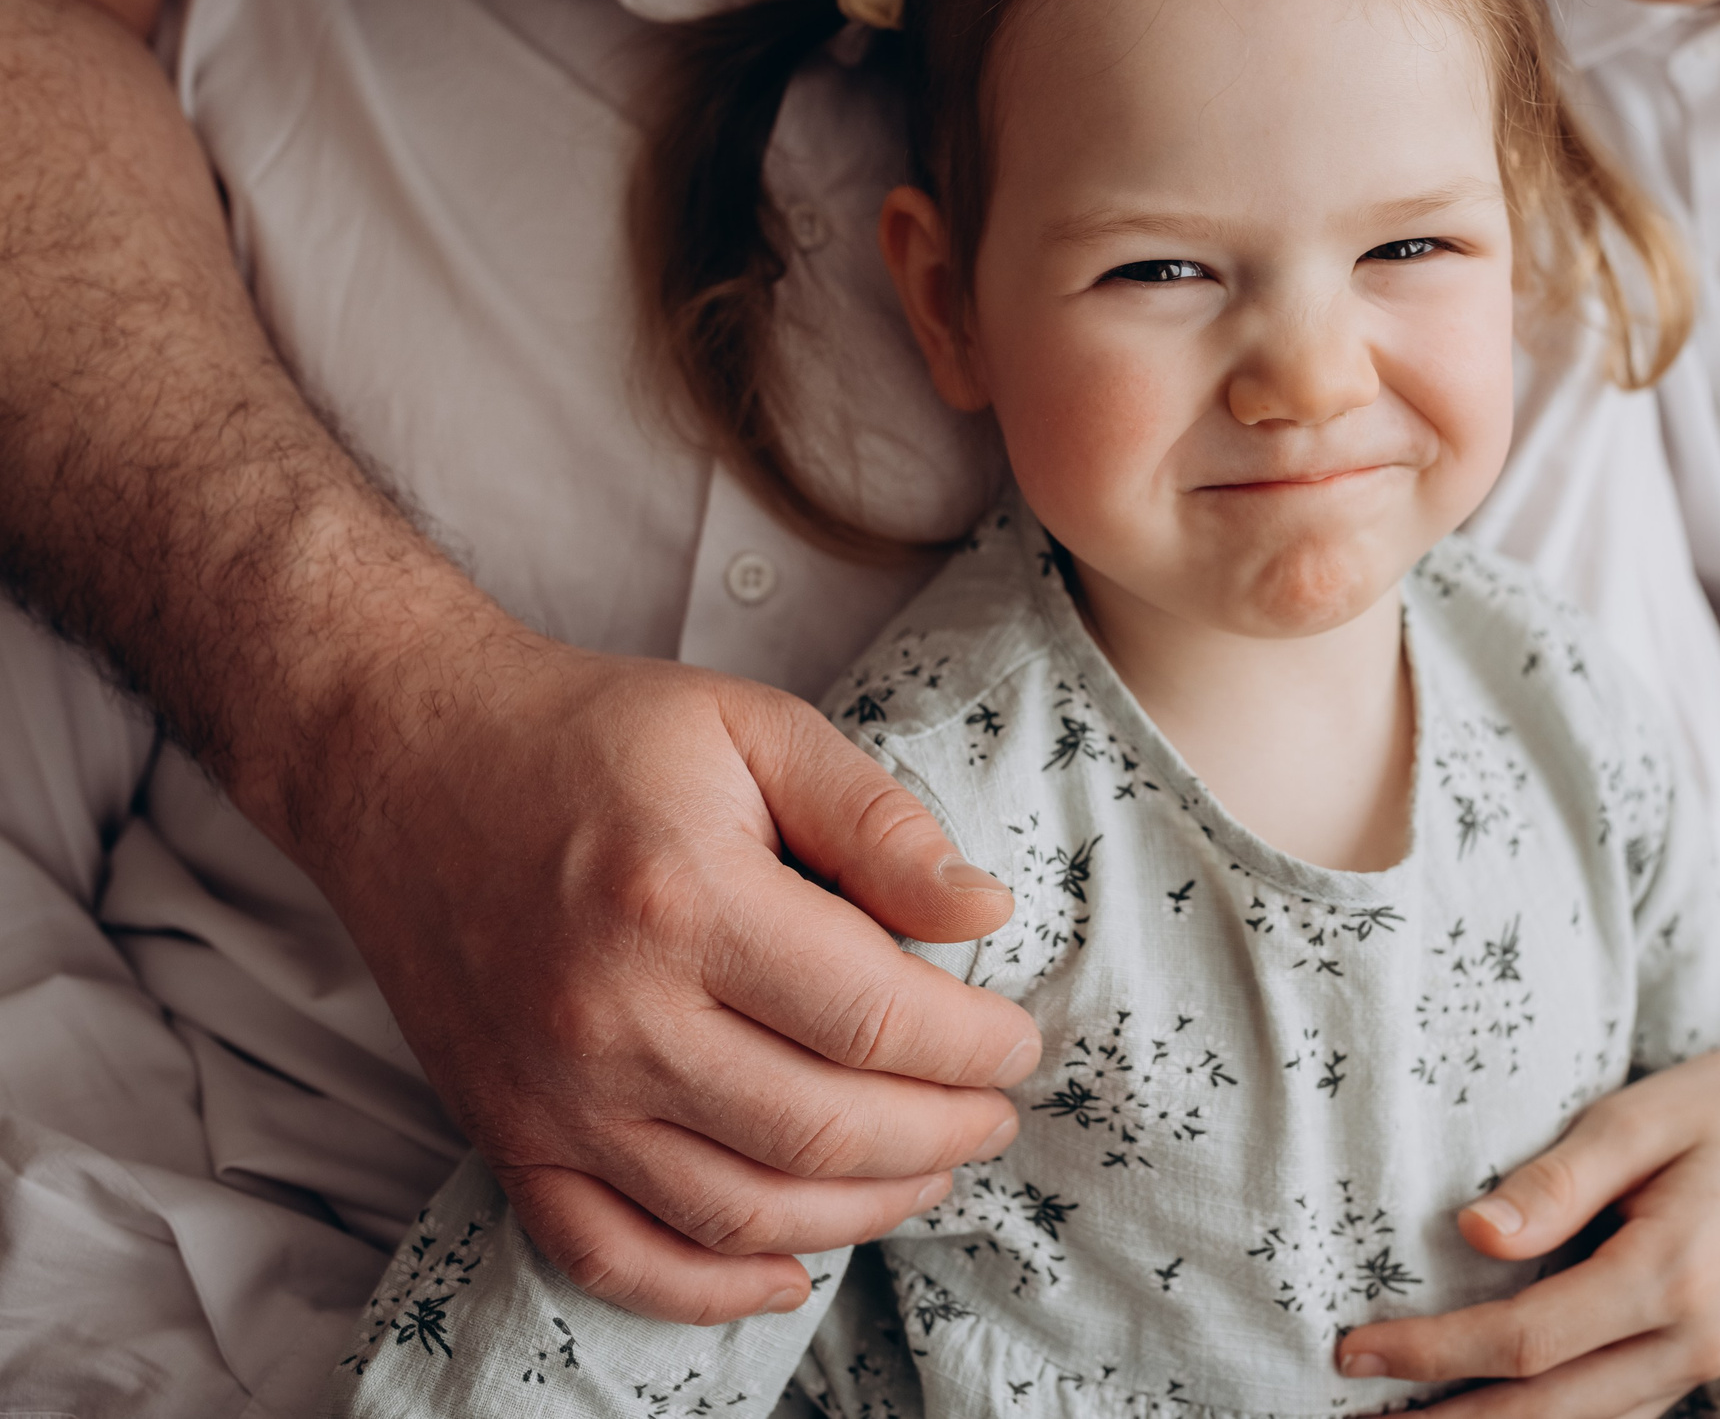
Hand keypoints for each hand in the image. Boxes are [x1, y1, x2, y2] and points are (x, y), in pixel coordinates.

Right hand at [288, 626, 1041, 1324]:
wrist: (404, 757)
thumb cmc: (593, 734)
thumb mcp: (755, 728)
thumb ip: (878, 822)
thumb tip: (986, 912)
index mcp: (687, 904)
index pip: (875, 1020)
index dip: (972, 1047)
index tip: (1017, 1042)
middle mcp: (614, 1019)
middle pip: (823, 1131)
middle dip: (941, 1135)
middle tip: (994, 1113)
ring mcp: (551, 1095)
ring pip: (741, 1211)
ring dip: (860, 1213)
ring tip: (927, 1172)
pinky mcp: (505, 1134)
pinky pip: (614, 1255)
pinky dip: (710, 1289)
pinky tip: (792, 1270)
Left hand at [1336, 992, 1719, 1417]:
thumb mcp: (1643, 1116)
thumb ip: (1557, 1182)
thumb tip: (1472, 1236)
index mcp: (1672, 1277)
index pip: (1524, 1341)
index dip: (1431, 1353)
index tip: (1353, 1347)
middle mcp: (1692, 1341)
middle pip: (1546, 1414)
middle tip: (1356, 1418)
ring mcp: (1703, 1360)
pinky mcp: (1702, 1357)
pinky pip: (1614, 1413)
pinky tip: (1491, 1409)